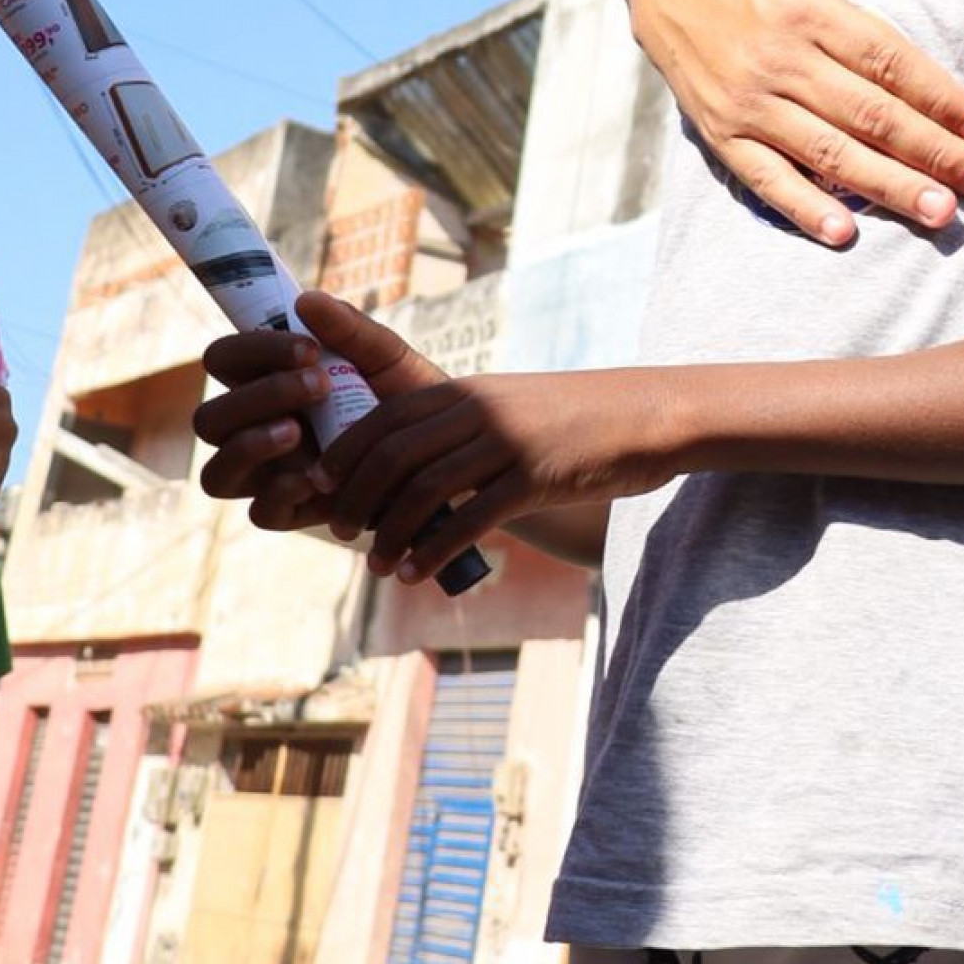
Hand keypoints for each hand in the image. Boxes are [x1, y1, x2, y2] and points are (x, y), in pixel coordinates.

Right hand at [194, 294, 441, 529]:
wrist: (447, 447)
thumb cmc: (406, 392)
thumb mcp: (386, 356)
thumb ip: (349, 329)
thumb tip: (306, 299)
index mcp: (265, 382)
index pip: (224, 360)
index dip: (251, 350)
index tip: (308, 348)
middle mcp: (255, 429)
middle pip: (209, 420)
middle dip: (258, 397)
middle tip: (318, 383)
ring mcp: (269, 474)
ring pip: (216, 474)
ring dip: (249, 446)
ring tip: (297, 430)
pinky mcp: (294, 511)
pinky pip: (260, 513)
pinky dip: (281, 493)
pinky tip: (316, 477)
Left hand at [277, 298, 664, 581]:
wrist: (644, 416)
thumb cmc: (575, 420)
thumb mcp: (511, 407)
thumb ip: (463, 427)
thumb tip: (418, 466)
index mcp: (466, 392)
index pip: (384, 418)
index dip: (344, 454)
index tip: (319, 485)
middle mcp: (478, 412)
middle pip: (392, 454)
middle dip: (354, 496)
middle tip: (340, 529)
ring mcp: (505, 442)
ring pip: (423, 490)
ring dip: (391, 533)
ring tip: (377, 564)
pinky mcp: (534, 475)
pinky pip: (470, 518)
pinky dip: (434, 550)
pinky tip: (417, 572)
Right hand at [630, 0, 963, 244]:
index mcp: (809, 10)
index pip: (888, 62)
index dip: (940, 98)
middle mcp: (780, 61)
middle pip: (870, 116)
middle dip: (933, 154)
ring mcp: (748, 103)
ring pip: (828, 154)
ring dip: (888, 187)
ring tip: (940, 214)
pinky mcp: (721, 134)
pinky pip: (765, 178)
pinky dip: (803, 208)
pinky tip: (845, 232)